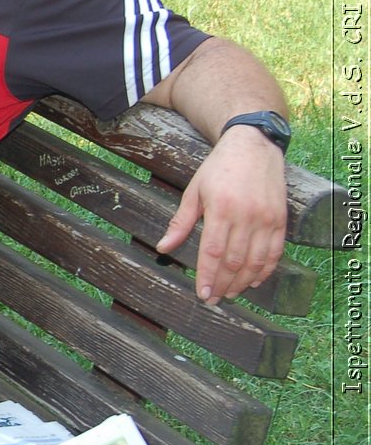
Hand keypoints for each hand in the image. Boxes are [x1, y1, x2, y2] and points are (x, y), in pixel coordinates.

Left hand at [156, 128, 286, 302]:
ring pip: (255, 261)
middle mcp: (246, 217)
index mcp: (221, 210)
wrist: (253, 146)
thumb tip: (163, 248)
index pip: (213, 253)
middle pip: (234, 261)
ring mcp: (267, 219)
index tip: (203, 294)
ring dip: (243, 282)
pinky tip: (255, 281)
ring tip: (231, 293)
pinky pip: (275, 252)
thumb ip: (180, 222)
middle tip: (215, 299)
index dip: (208, 277)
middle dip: (224, 284)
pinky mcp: (281, 219)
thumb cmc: (218, 169)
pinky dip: (266, 270)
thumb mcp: (193, 191)